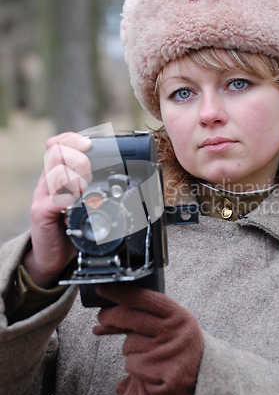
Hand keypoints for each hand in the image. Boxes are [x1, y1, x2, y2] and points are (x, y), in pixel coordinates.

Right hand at [23, 132, 91, 287]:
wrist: (53, 255)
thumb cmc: (71, 227)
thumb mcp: (84, 203)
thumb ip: (94, 189)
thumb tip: (121, 177)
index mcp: (59, 175)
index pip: (58, 145)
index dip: (72, 139)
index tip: (89, 144)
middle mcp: (48, 182)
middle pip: (55, 152)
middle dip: (77, 156)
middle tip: (88, 169)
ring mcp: (43, 197)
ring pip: (54, 172)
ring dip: (74, 176)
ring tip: (83, 188)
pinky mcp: (41, 214)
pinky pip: (51, 200)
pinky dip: (66, 198)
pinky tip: (74, 204)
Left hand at [93, 284, 203, 394]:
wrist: (206, 379)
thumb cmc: (181, 346)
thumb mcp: (172, 325)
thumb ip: (143, 318)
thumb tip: (104, 317)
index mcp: (178, 316)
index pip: (143, 299)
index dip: (119, 292)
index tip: (102, 288)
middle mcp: (174, 332)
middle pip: (130, 318)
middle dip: (111, 317)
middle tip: (102, 317)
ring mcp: (168, 355)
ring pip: (129, 346)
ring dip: (131, 350)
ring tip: (150, 355)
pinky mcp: (163, 378)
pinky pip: (133, 367)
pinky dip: (137, 369)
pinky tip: (152, 371)